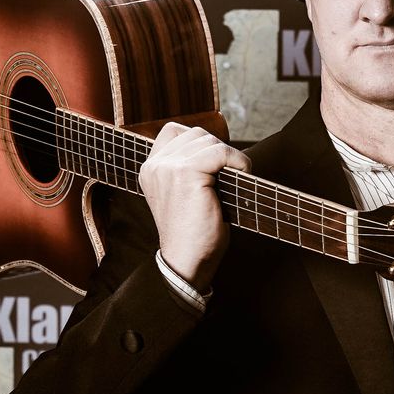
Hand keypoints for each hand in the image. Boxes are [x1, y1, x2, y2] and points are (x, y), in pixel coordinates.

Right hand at [138, 122, 249, 291]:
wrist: (187, 262)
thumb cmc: (193, 235)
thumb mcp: (184, 196)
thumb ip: (189, 170)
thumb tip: (220, 151)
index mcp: (150, 170)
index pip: (173, 132)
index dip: (201, 142)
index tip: (216, 164)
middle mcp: (155, 166)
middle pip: (195, 133)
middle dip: (218, 149)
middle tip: (230, 174)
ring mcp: (168, 167)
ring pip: (208, 140)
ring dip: (230, 156)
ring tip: (237, 176)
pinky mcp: (186, 173)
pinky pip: (221, 151)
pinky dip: (238, 160)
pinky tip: (244, 174)